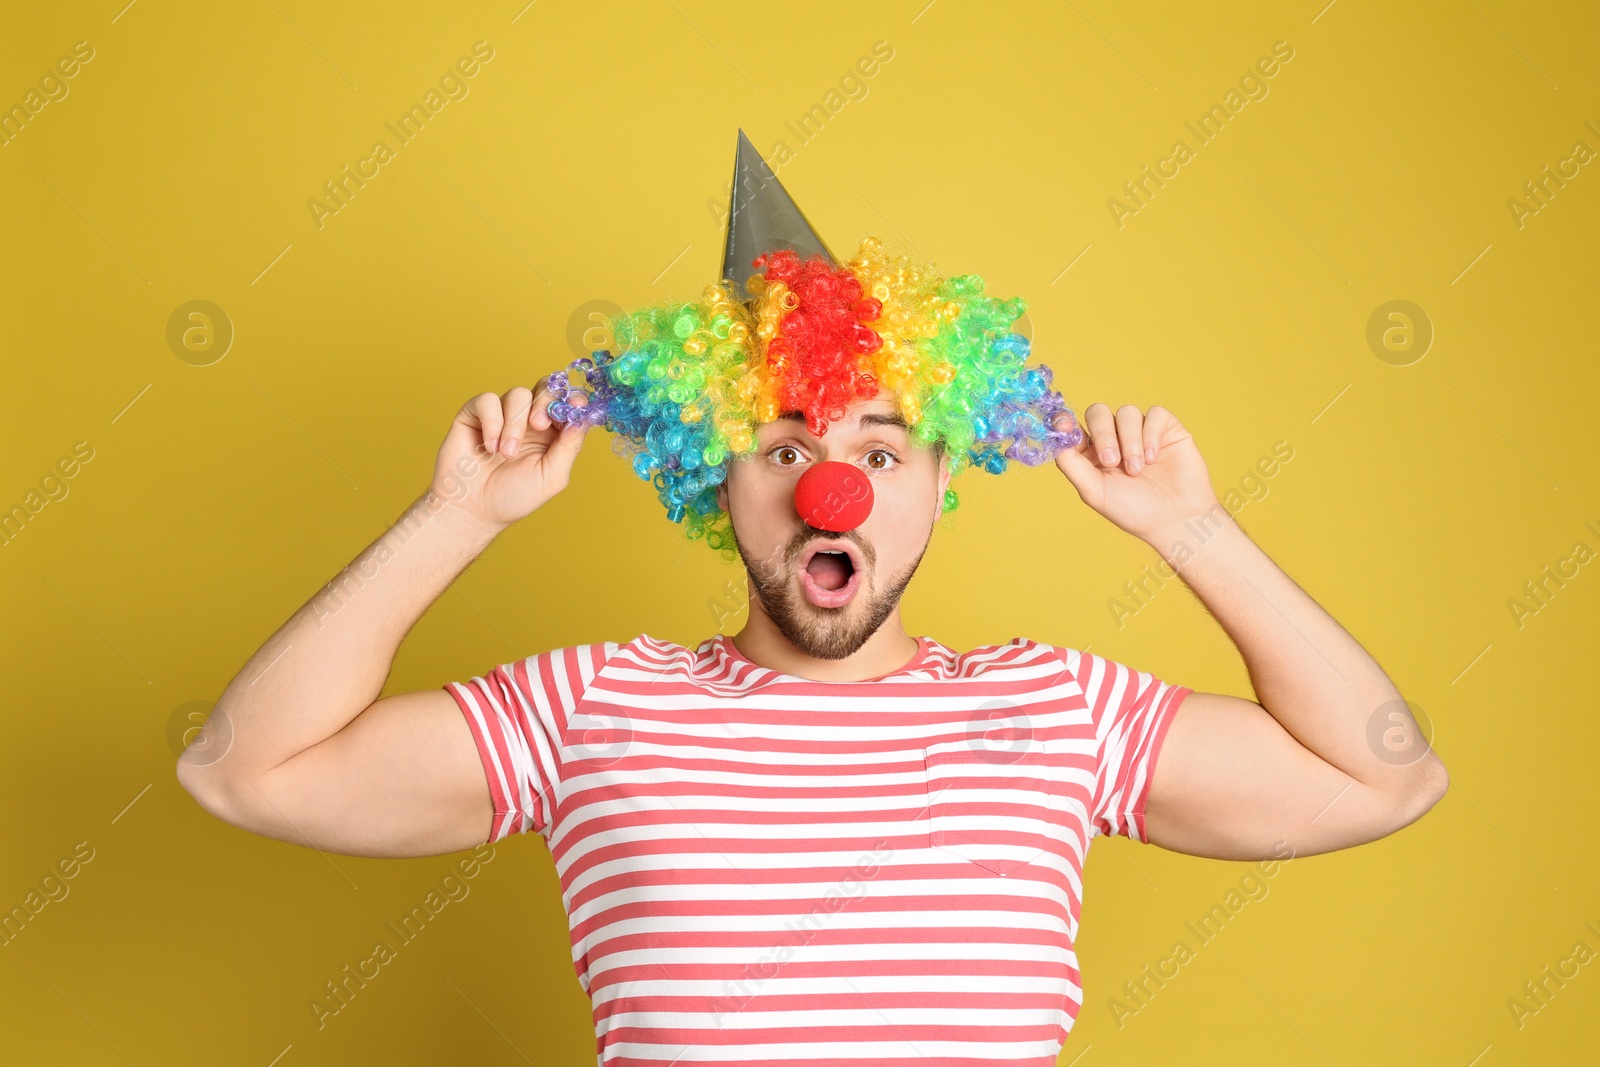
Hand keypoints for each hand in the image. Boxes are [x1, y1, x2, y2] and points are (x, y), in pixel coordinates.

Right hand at [428, 377, 590, 534]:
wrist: (473, 510)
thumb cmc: (513, 498)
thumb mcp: (551, 476)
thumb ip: (569, 447)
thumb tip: (584, 418)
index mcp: (552, 434)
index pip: (568, 403)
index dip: (573, 399)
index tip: (576, 406)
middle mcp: (529, 420)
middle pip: (546, 387)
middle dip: (547, 402)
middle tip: (539, 426)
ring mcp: (502, 415)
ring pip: (518, 394)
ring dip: (515, 424)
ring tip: (506, 454)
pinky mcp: (476, 414)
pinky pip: (488, 400)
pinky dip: (492, 422)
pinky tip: (489, 447)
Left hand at [1053, 404, 1219, 544]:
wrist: (1176, 519)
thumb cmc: (1134, 510)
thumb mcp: (1094, 491)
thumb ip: (1071, 464)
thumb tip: (1054, 439)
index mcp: (1092, 453)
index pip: (1074, 426)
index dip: (1065, 420)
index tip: (1062, 423)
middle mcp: (1114, 438)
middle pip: (1098, 412)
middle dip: (1103, 434)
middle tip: (1112, 462)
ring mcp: (1140, 431)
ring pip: (1127, 412)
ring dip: (1130, 441)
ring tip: (1137, 469)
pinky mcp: (1166, 428)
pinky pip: (1155, 414)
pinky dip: (1151, 434)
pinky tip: (1153, 457)